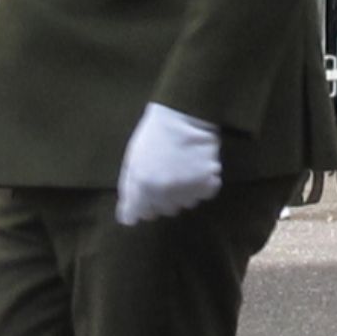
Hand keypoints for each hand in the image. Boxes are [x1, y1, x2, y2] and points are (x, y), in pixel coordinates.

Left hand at [114, 102, 222, 225]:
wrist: (182, 115)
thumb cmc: (153, 137)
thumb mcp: (132, 161)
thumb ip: (129, 191)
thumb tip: (128, 219)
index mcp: (142, 184)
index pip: (137, 214)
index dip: (139, 208)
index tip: (142, 200)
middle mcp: (164, 191)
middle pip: (163, 210)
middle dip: (161, 199)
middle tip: (164, 175)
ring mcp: (187, 188)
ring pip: (185, 204)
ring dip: (182, 193)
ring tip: (180, 168)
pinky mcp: (208, 182)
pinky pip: (204, 194)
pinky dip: (201, 185)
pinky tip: (195, 168)